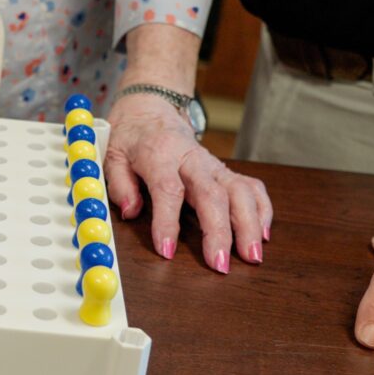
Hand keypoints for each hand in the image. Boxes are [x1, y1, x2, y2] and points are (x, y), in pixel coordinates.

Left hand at [105, 93, 271, 271]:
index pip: (168, 189)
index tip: (167, 251)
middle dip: (220, 232)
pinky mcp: (225, 170)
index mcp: (159, 154)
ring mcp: (213, 164)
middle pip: (213, 194)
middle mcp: (192, 158)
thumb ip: (120, 184)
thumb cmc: (131, 137)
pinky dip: (261, 210)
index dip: (168, 222)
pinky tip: (262, 235)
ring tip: (251, 257)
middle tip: (220, 265)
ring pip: (240, 191)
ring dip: (249, 224)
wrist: (151, 109)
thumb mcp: (112, 156)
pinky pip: (251, 187)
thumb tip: (130, 212)